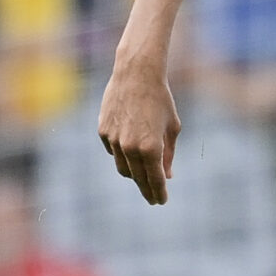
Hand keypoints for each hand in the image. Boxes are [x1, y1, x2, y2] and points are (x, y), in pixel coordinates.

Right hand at [99, 53, 182, 204]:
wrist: (136, 74)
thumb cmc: (160, 99)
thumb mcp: (172, 128)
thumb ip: (168, 154)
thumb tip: (166, 175)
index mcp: (151, 147)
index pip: (155, 179)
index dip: (159, 193)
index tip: (161, 201)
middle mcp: (131, 147)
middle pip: (138, 179)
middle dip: (147, 190)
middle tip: (153, 198)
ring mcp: (114, 140)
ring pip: (123, 168)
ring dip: (133, 174)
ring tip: (142, 176)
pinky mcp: (103, 132)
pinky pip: (113, 151)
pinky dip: (122, 154)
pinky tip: (130, 149)